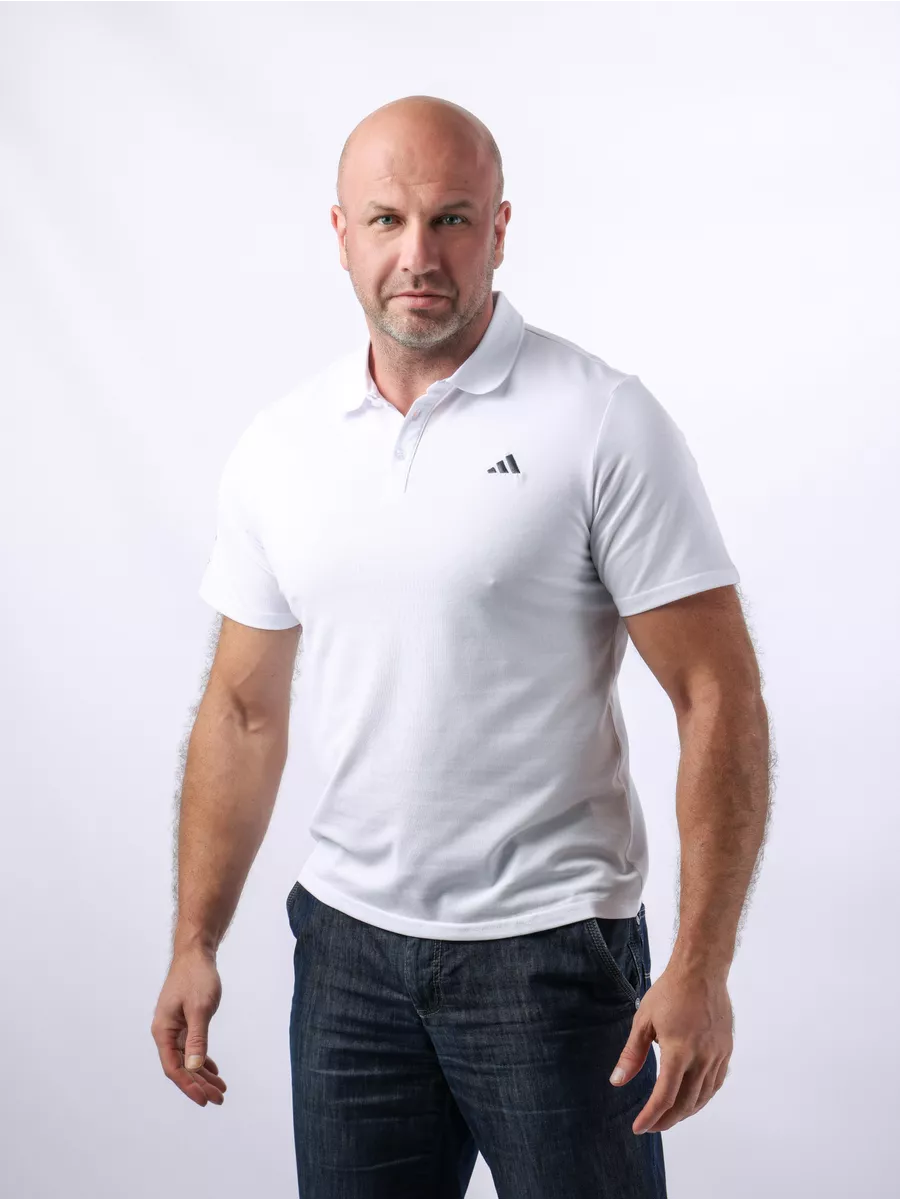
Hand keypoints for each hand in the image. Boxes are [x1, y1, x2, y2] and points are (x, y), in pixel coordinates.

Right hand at [150, 946, 227, 1106]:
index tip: (205, 1100)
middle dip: (199, 1084)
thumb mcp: (199, 1009)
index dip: (189, 1086)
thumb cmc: (196, 977)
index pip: (173, 1068)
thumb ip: (197, 1039)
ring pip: (187, 1059)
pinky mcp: (183, 1021)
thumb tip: (194, 1068)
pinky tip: (213, 1070)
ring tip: (220, 1089)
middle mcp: (165, 1032)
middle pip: (181, 1067)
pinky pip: (191, 1048)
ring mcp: (174, 1027)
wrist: (195, 953)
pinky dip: (202, 1060)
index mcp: (163, 1031)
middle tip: (219, 1098)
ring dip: (203, 1074)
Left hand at [609, 961, 732, 1134]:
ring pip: (702, 1097)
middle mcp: (701, 1058)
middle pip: (685, 1103)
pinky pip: (716, 1083)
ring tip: (668, 1116)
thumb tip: (617, 1081)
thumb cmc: (668, 993)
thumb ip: (632, 1054)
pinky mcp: (726, 1051)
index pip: (664, 1096)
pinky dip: (702, 1097)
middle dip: (667, 1120)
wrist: (701, 972)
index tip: (639, 1127)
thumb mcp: (643, 1021)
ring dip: (685, 1112)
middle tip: (652, 1125)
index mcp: (678, 1051)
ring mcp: (717, 1055)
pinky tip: (692, 1099)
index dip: (650, 1116)